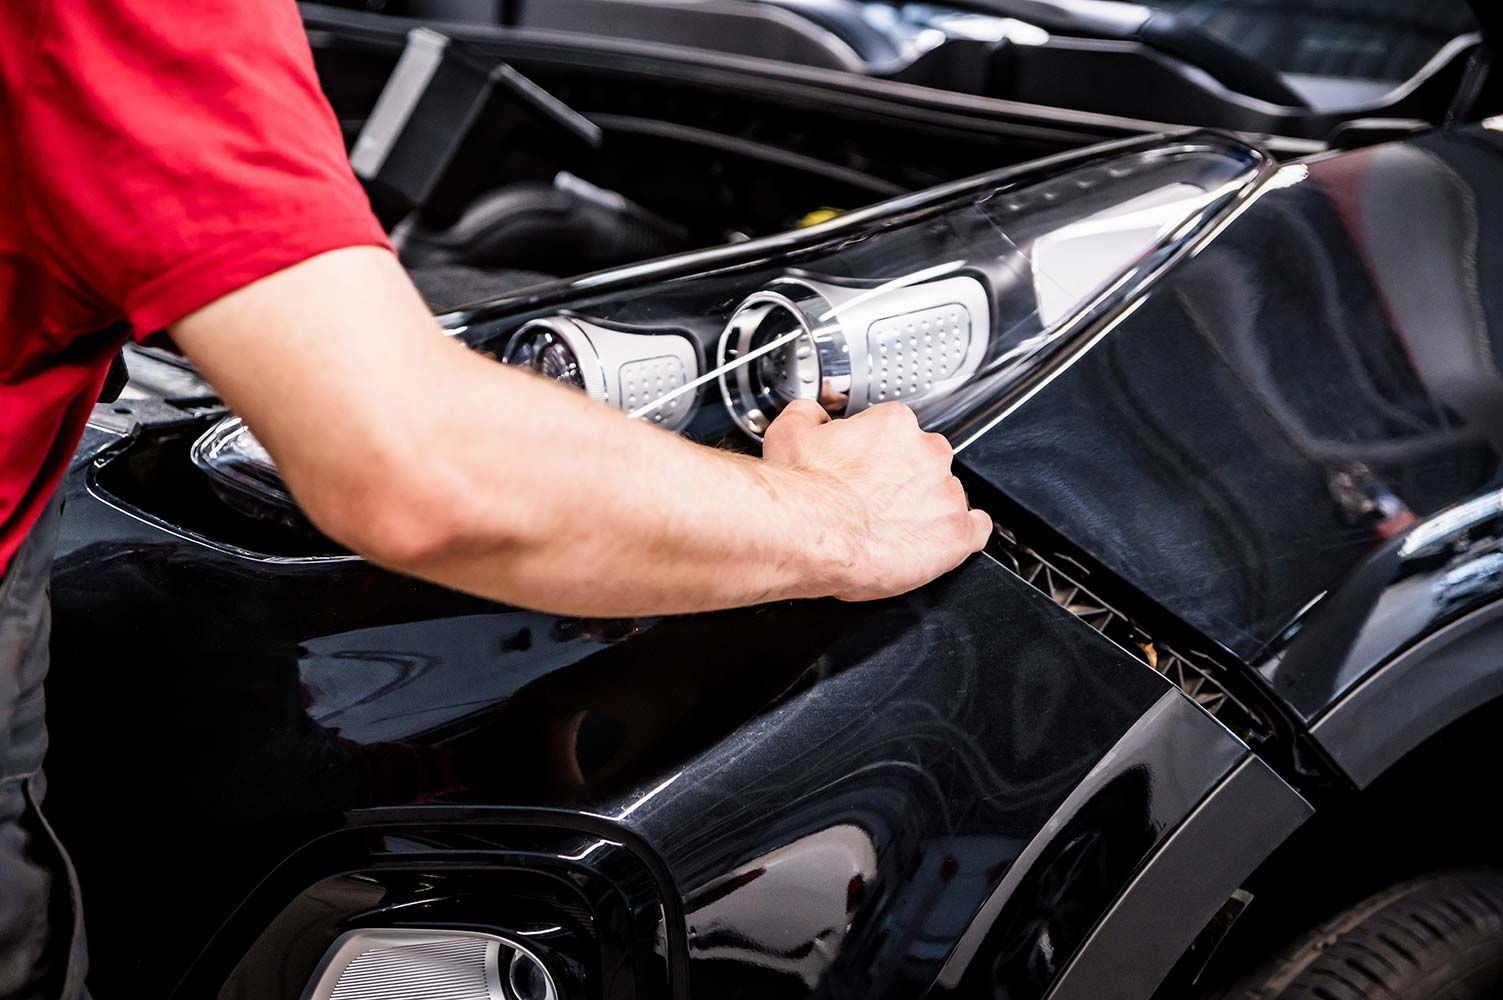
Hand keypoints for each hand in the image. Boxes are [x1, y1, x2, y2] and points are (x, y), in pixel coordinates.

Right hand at [761, 399, 991, 600]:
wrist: (810, 533)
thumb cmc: (802, 492)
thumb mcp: (788, 434)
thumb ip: (808, 415)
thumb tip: (812, 414)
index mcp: (894, 425)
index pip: (899, 433)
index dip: (880, 456)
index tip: (866, 471)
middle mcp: (928, 452)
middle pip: (927, 462)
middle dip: (905, 481)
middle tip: (876, 503)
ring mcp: (945, 493)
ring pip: (947, 496)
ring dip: (926, 509)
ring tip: (895, 530)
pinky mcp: (955, 534)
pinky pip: (976, 529)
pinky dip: (963, 535)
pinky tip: (944, 541)